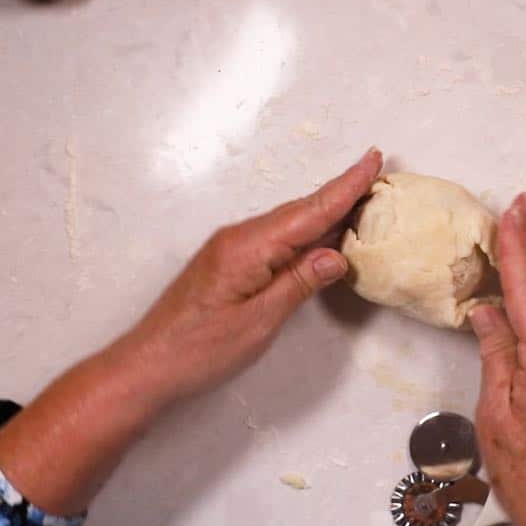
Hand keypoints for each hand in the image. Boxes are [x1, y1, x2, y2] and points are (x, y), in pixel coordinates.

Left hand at [0, 149, 381, 515]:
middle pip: (302, 211)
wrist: (147, 366)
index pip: (310, 212)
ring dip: (325, 212)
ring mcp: (232, 248)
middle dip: (342, 193)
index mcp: (249, 248)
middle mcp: (240, 238)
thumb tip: (336, 254)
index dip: (346, 187)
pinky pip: (277, 238)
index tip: (373, 160)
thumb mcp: (258, 322)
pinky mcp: (230, 262)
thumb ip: (298, 284)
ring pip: (290, 223)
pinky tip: (320, 236)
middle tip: (378, 177)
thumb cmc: (198, 350)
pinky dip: (305, 231)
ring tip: (361, 201)